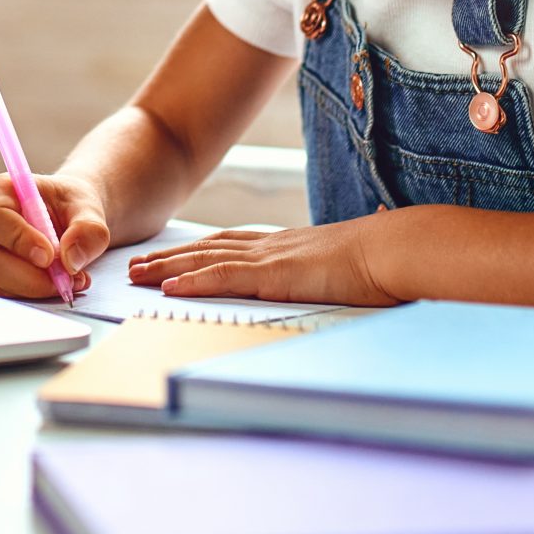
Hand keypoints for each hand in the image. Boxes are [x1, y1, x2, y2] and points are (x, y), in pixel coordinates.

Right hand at [0, 173, 110, 299]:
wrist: (66, 215)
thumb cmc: (70, 204)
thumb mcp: (88, 207)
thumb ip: (87, 229)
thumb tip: (70, 259)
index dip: (18, 239)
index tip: (49, 257)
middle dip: (31, 278)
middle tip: (68, 280)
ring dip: (35, 288)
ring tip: (70, 280)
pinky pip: (3, 291)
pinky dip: (32, 293)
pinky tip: (56, 282)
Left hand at [128, 219, 401, 306]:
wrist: (397, 251)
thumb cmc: (381, 264)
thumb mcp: (344, 273)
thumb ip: (329, 278)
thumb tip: (335, 286)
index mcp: (287, 247)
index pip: (231, 245)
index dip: (197, 251)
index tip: (171, 257)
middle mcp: (272, 247)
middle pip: (208, 249)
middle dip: (170, 257)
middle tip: (136, 265)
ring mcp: (272, 258)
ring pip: (206, 261)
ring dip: (168, 267)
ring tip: (137, 274)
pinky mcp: (276, 275)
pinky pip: (225, 278)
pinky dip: (193, 282)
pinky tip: (169, 288)